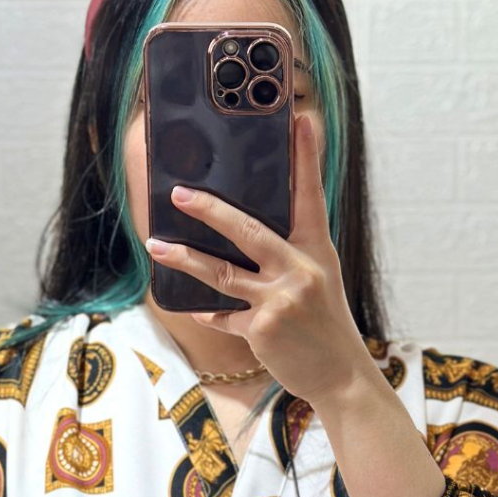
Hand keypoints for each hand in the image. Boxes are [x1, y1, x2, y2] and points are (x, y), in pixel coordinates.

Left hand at [145, 113, 375, 405]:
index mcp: (317, 251)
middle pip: (248, 231)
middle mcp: (300, 270)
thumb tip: (247, 230)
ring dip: (185, 259)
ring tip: (156, 246)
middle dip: (210, 210)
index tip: (301, 120)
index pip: (311, 196)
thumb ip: (291, 254)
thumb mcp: (320, 279)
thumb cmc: (326, 325)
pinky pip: (223, 315)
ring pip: (222, 273)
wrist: (341, 376)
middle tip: (179, 194)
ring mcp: (281, 300)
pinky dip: (208, 312)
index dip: (305, 158)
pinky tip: (193, 307)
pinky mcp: (262, 329)